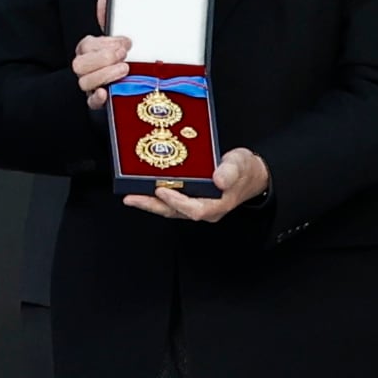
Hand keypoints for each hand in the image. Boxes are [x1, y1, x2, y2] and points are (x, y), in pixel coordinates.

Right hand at [73, 0, 128, 109]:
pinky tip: (106, 93)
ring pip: (84, 82)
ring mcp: (90, 86)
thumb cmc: (121, 59)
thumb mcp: (117, 39)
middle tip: (124, 54)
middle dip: (103, 57)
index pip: (87, 45)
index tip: (125, 42)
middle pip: (80, 64)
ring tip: (124, 69)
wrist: (131, 86)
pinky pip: (91, 103)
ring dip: (104, 74)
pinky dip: (97, 98)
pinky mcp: (97, 103)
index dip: (105, 43)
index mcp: (88, 50)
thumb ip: (110, 19)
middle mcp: (85, 68)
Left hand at [125, 146, 268, 221]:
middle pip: (174, 211)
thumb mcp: (239, 166)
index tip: (162, 190)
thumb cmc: (244, 170)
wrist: (249, 174)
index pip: (194, 209)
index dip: (177, 202)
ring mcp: (195, 204)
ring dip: (149, 202)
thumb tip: (218, 180)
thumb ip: (229, 172)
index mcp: (216, 205)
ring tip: (129, 195)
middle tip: (131, 198)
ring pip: (169, 208)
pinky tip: (141, 188)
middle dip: (151, 205)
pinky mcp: (189, 198)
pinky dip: (155, 195)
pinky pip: (169, 200)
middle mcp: (203, 208)